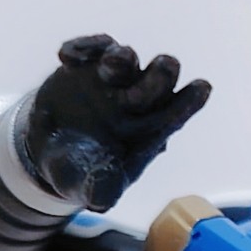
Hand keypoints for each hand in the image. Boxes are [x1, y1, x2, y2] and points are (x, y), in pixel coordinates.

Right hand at [24, 35, 210, 210]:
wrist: (48, 150)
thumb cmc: (82, 171)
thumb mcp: (88, 186)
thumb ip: (99, 189)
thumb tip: (102, 200)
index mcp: (147, 131)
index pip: (174, 115)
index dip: (188, 102)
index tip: (203, 87)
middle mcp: (136, 101)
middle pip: (157, 82)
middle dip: (161, 75)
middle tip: (167, 65)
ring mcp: (112, 81)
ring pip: (125, 61)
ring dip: (122, 59)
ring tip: (111, 63)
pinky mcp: (86, 66)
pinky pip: (89, 50)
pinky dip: (82, 49)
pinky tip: (68, 58)